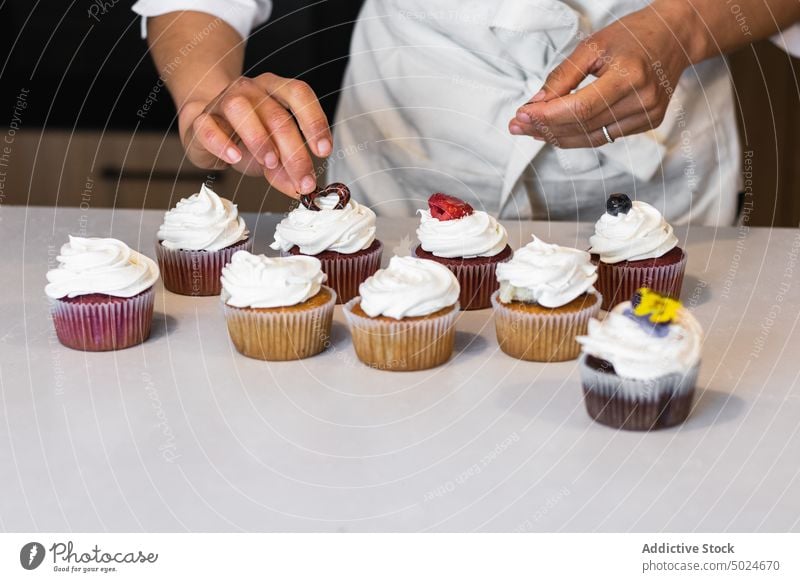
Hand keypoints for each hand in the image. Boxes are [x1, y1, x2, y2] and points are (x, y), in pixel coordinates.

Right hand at [178, 74, 331, 195]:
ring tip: (270, 163)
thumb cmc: (245, 138)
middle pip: (276, 115)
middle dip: (294, 152)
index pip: (299, 94)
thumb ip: (287, 170)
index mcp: (275, 91)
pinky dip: (222, 143)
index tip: (324, 150)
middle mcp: (251, 90)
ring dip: (259, 139)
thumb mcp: (273, 155)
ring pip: (240, 109)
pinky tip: (234, 158)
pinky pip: (208, 127)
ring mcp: (223, 101)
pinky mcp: (201, 119)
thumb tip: (302, 189)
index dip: (315, 121)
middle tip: (303, 179)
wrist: (206, 129)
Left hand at [508, 4, 694, 147]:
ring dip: (557, 136)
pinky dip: (577, 136)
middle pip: (583, 125)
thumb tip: (535, 105)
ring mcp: (648, 115)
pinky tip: (557, 130)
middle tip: (517, 125)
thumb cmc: (632, 36)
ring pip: (591, 137)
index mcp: (629, 76)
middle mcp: (642, 100)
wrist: (674, 37)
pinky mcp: (648, 123)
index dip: (547, 116)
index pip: (580, 108)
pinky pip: (604, 137)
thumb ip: (562, 77)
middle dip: (545, 127)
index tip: (521, 115)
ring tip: (532, 130)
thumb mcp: (592, 46)